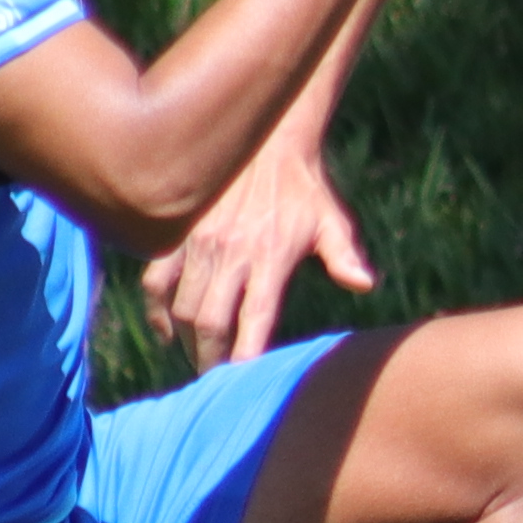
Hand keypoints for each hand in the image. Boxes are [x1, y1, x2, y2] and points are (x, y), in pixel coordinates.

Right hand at [145, 125, 375, 361]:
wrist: (267, 138)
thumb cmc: (305, 188)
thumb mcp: (331, 221)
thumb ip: (344, 256)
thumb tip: (367, 284)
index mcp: (270, 257)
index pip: (253, 320)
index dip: (244, 358)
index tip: (240, 384)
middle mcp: (230, 253)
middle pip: (209, 324)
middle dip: (210, 360)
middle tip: (216, 381)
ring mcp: (198, 243)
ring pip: (180, 308)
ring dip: (186, 342)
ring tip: (198, 358)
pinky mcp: (177, 233)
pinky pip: (155, 281)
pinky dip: (157, 312)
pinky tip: (167, 330)